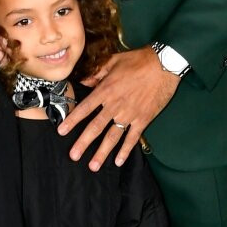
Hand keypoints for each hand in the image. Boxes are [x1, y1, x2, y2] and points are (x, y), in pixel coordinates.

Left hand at [57, 47, 179, 169]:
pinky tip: (118, 161)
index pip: (84, 108)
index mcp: (106, 90)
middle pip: (95, 127)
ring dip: (102, 152)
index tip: (62, 131)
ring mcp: (130, 114)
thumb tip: (84, 82)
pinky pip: (133, 137)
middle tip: (74, 155)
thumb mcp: (114, 61)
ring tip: (93, 166)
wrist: (165, 64)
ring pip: (113, 136)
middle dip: (83, 143)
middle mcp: (115, 105)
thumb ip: (97, 73)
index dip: (72, 120)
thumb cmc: (139, 60)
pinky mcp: (143, 119)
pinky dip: (126, 150)